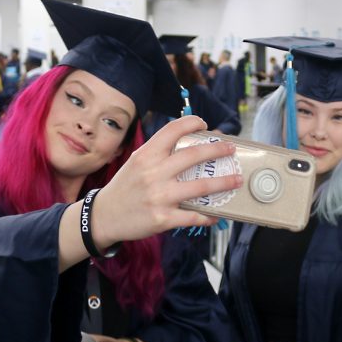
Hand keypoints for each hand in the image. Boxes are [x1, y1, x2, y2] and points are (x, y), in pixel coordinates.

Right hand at [92, 115, 242, 246]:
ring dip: (223, 183)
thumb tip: (187, 144)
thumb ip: (158, 153)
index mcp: (147, 155)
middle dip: (218, 150)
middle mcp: (153, 173)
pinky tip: (217, 214)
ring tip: (237, 180)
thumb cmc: (125, 187)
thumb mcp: (136, 162)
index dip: (192, 123)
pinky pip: (193, 216)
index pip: (172, 130)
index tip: (205, 125)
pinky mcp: (162, 218)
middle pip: (193, 155)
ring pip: (200, 187)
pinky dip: (208, 216)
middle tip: (231, 149)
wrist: (104, 215)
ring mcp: (159, 196)